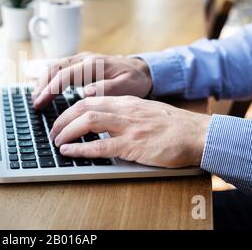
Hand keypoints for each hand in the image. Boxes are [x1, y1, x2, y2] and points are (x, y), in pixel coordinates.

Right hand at [32, 52, 152, 108]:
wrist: (142, 69)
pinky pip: (60, 67)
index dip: (50, 89)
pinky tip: (45, 89)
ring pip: (54, 65)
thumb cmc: (134, 80)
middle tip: (34, 103)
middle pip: (54, 67)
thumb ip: (107, 89)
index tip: (40, 102)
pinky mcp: (80, 63)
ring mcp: (81, 59)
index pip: (64, 75)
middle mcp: (85, 59)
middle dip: (42, 85)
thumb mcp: (127, 87)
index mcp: (94, 65)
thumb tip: (86, 92)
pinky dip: (49, 77)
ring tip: (36, 97)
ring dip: (43, 80)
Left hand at [50, 96, 210, 167]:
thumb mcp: (145, 111)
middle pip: (83, 107)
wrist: (198, 134)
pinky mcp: (134, 145)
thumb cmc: (174, 125)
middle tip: (53, 131)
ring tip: (57, 141)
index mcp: (126, 102)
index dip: (70, 110)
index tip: (61, 119)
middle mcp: (124, 110)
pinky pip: (101, 146)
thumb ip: (125, 113)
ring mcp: (128, 127)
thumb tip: (104, 121)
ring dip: (67, 131)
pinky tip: (69, 152)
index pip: (90, 100)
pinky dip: (81, 148)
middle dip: (62, 119)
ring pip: (88, 122)